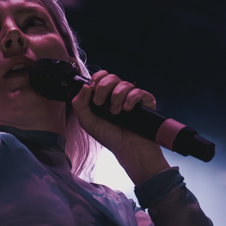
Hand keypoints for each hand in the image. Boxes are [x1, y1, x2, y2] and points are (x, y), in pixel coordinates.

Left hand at [71, 70, 169, 184]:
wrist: (127, 149)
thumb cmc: (109, 136)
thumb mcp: (87, 122)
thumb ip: (80, 104)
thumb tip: (85, 86)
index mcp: (104, 96)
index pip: (101, 76)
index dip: (96, 78)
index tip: (92, 89)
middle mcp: (118, 94)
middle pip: (111, 77)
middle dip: (103, 87)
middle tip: (100, 103)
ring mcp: (132, 97)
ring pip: (124, 84)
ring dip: (116, 98)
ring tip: (116, 113)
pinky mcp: (145, 101)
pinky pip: (138, 91)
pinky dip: (131, 99)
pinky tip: (127, 109)